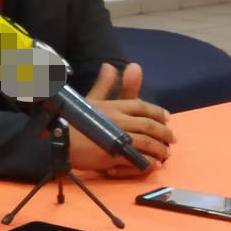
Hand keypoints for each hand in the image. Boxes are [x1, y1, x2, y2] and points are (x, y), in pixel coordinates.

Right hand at [69, 62, 175, 176]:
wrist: (58, 141)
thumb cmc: (72, 120)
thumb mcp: (88, 100)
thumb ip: (103, 85)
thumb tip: (110, 65)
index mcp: (113, 106)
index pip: (141, 106)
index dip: (157, 111)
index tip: (167, 117)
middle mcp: (118, 120)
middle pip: (149, 125)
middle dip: (164, 132)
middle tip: (171, 139)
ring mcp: (118, 139)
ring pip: (147, 143)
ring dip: (160, 149)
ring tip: (165, 154)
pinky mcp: (114, 156)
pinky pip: (139, 160)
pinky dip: (149, 163)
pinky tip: (154, 165)